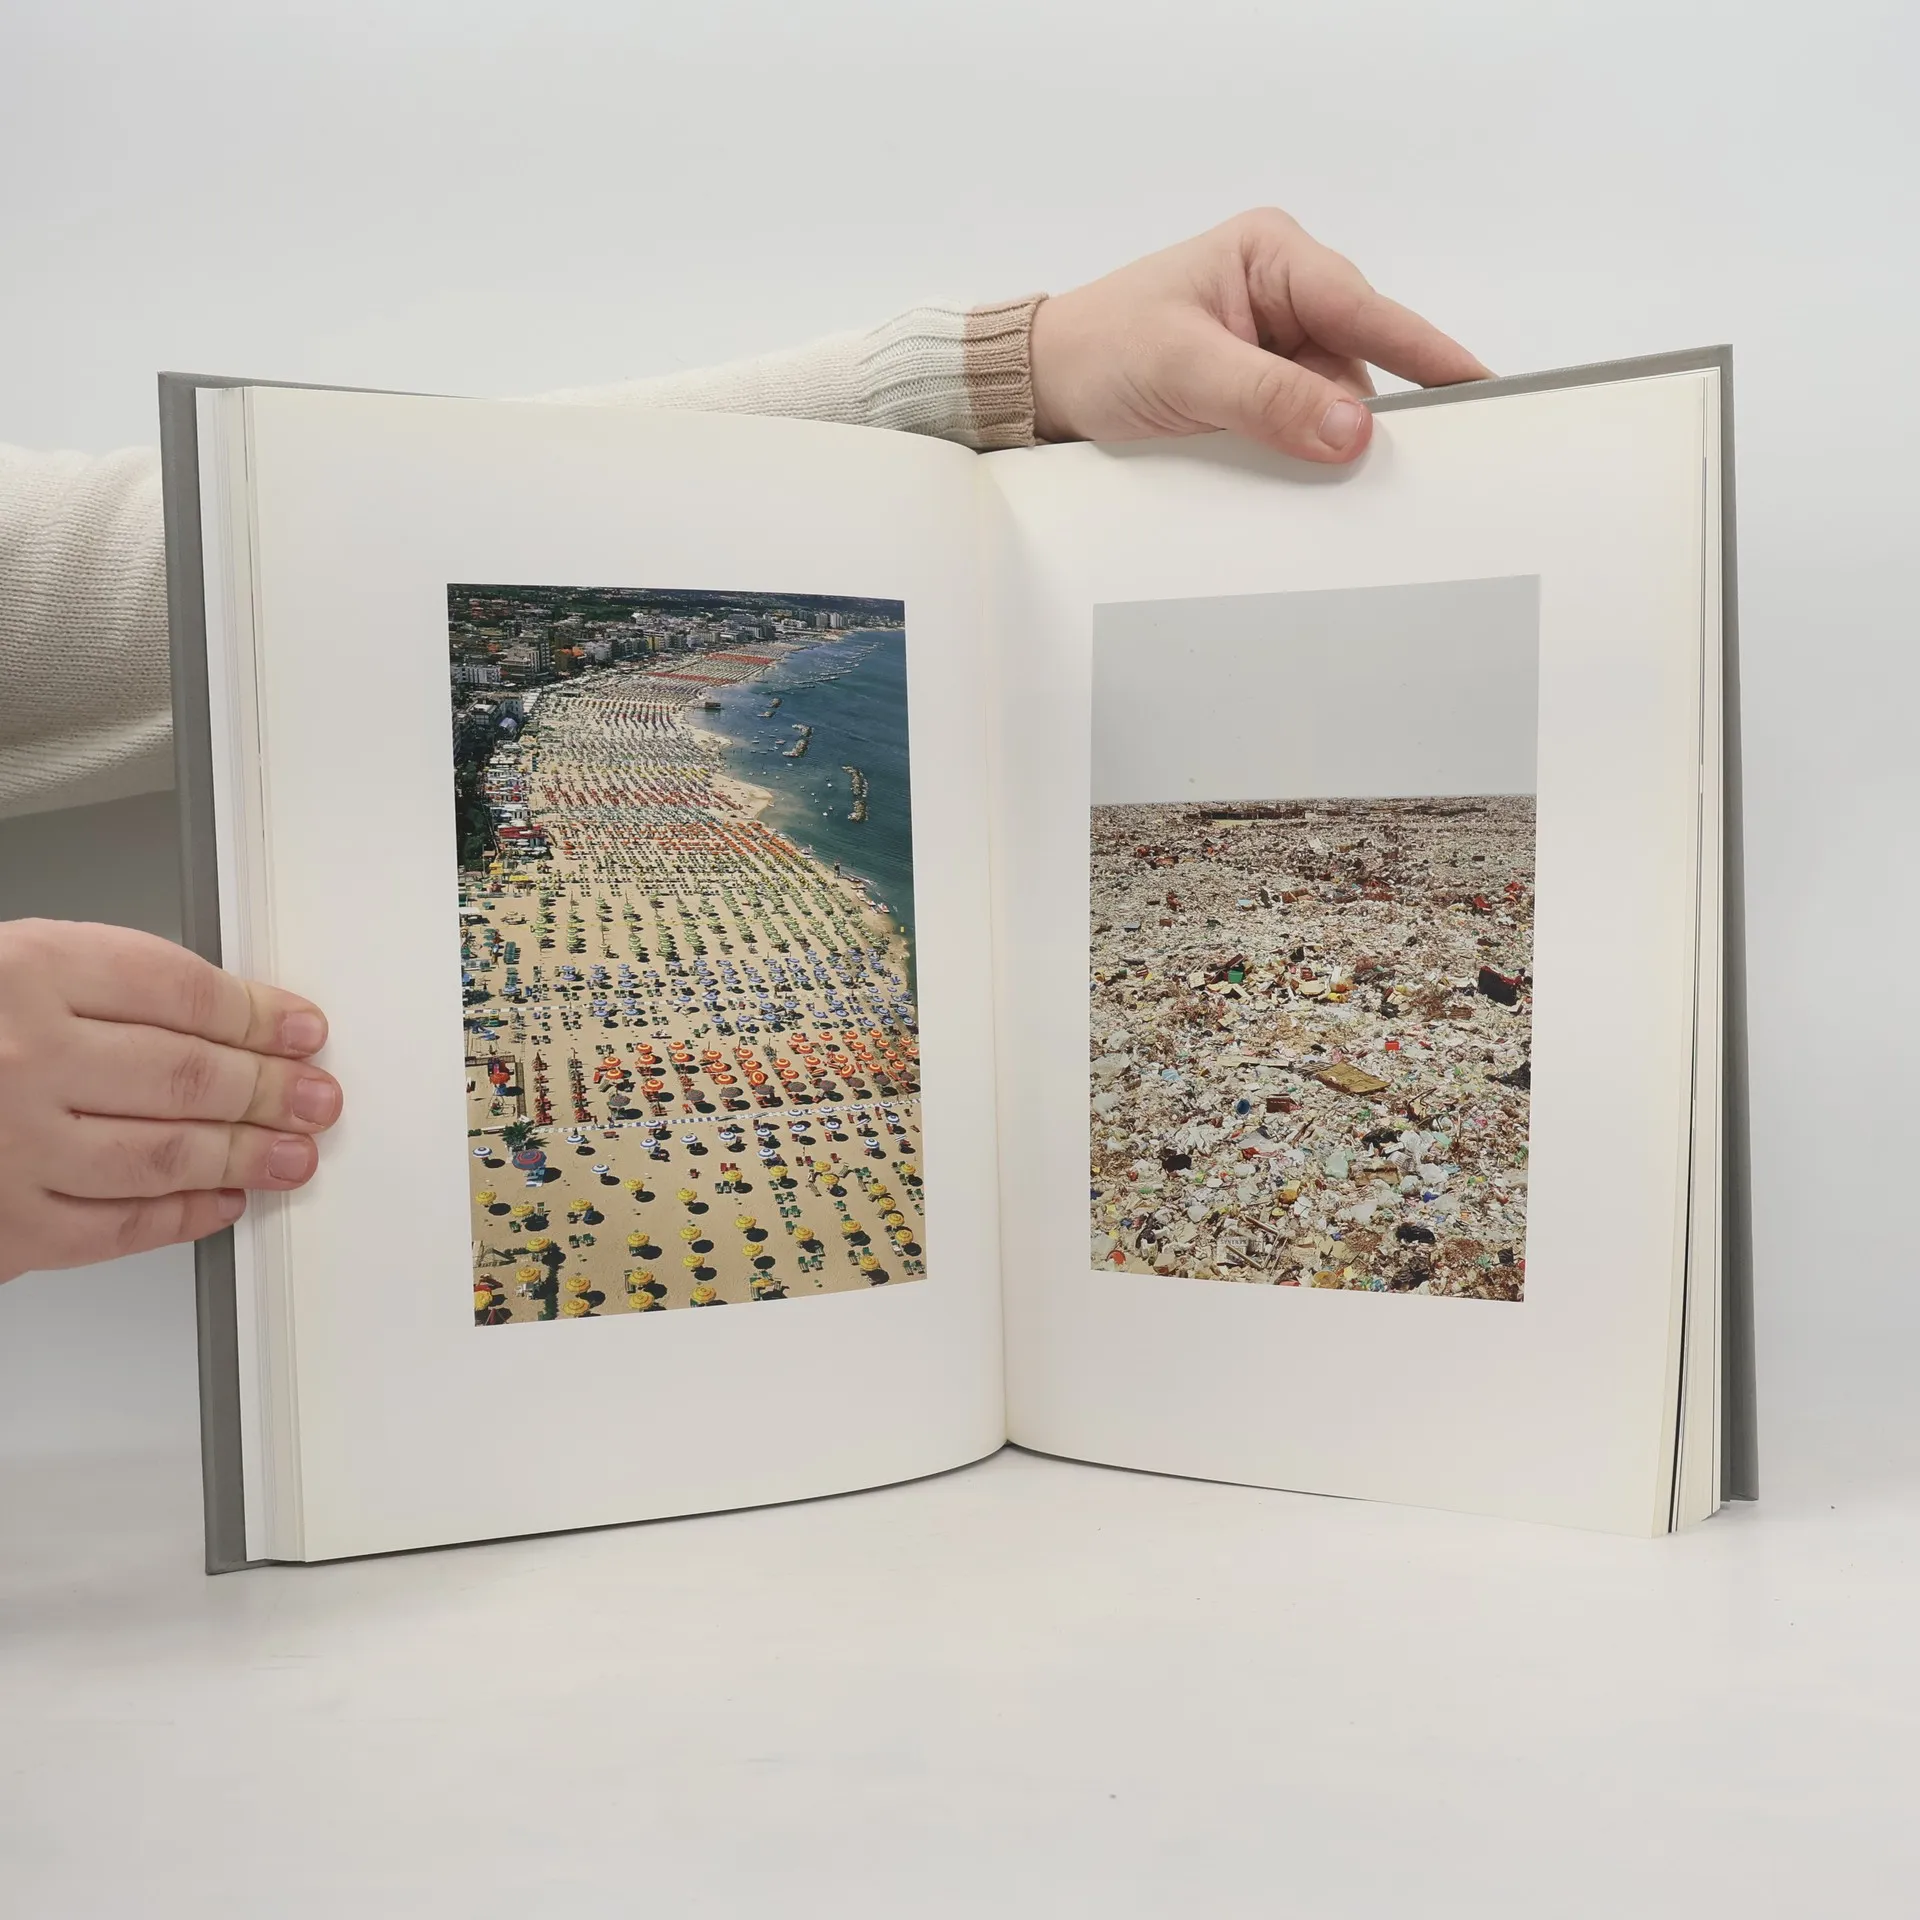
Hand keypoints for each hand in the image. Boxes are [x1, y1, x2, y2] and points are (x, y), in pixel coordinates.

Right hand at [0, 919, 341, 1281]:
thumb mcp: (3, 971)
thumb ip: (99, 987)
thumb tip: (226, 1018)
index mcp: (23, 972)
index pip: (183, 992)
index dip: (259, 1014)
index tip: (299, 1028)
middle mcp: (21, 1057)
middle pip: (190, 1073)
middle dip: (271, 1088)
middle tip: (315, 1095)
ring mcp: (13, 1147)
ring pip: (169, 1152)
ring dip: (248, 1154)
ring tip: (292, 1150)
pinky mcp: (6, 1228)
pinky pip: (120, 1226)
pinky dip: (184, 1216)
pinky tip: (221, 1200)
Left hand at [1029, 206, 1489, 463]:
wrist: (1043, 387)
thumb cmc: (1100, 350)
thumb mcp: (1185, 369)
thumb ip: (1268, 399)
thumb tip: (1350, 429)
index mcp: (1272, 257)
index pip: (1367, 310)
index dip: (1429, 354)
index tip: (1482, 387)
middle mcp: (1285, 295)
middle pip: (1359, 364)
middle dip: (1364, 415)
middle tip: (1396, 467)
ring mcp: (1275, 347)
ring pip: (1334, 405)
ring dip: (1327, 445)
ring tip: (1313, 480)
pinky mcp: (1261, 392)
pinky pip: (1303, 428)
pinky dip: (1304, 456)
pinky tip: (1298, 480)